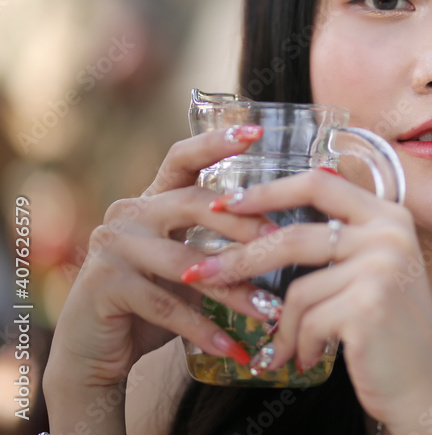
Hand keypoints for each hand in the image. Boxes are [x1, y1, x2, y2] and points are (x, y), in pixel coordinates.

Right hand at [46, 126, 278, 391]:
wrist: (95, 352)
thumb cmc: (153, 303)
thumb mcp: (188, 265)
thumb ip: (220, 244)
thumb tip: (284, 233)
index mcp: (152, 201)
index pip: (183, 159)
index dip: (216, 143)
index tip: (256, 132)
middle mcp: (129, 213)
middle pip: (193, 203)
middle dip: (242, 223)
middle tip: (281, 240)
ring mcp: (113, 246)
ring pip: (187, 263)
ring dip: (234, 290)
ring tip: (270, 310)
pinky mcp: (104, 284)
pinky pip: (167, 305)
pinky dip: (205, 329)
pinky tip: (234, 348)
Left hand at [182, 168, 431, 431]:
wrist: (427, 388)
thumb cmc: (391, 333)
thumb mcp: (373, 273)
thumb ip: (338, 244)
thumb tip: (268, 227)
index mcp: (390, 216)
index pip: (319, 183)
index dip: (268, 190)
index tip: (226, 203)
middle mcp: (390, 233)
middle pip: (295, 235)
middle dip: (242, 258)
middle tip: (203, 274)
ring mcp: (382, 267)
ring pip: (297, 290)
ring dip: (282, 327)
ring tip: (285, 348)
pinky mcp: (368, 304)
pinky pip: (306, 322)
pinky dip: (299, 346)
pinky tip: (309, 359)